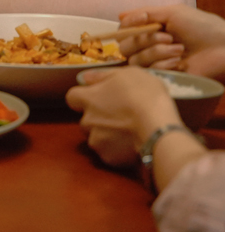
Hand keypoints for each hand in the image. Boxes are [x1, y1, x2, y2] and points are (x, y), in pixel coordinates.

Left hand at [66, 66, 180, 166]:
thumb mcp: (126, 73)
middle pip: (86, 118)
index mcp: (88, 98)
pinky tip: (131, 144)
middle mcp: (87, 120)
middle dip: (98, 117)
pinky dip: (117, 150)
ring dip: (106, 134)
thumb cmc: (144, 94)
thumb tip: (84, 78)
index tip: (97, 97)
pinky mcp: (108, 158)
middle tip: (119, 115)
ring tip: (127, 132)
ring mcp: (96, 140)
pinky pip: (108, 153)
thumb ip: (102, 75)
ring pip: (96, 137)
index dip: (83, 97)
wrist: (158, 127)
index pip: (72, 97)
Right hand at [117, 4, 224, 78]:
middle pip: (125, 46)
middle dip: (144, 39)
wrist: (223, 49)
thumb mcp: (174, 13)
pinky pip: (150, 72)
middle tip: (167, 36)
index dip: (128, 25)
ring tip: (179, 49)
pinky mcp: (163, 79)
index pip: (124, 29)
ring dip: (157, 52)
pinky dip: (164, 64)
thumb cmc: (202, 27)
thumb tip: (120, 15)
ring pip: (136, 60)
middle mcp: (149, 46)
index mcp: (151, 29)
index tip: (144, 20)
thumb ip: (147, 13)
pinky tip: (180, 63)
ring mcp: (156, 64)